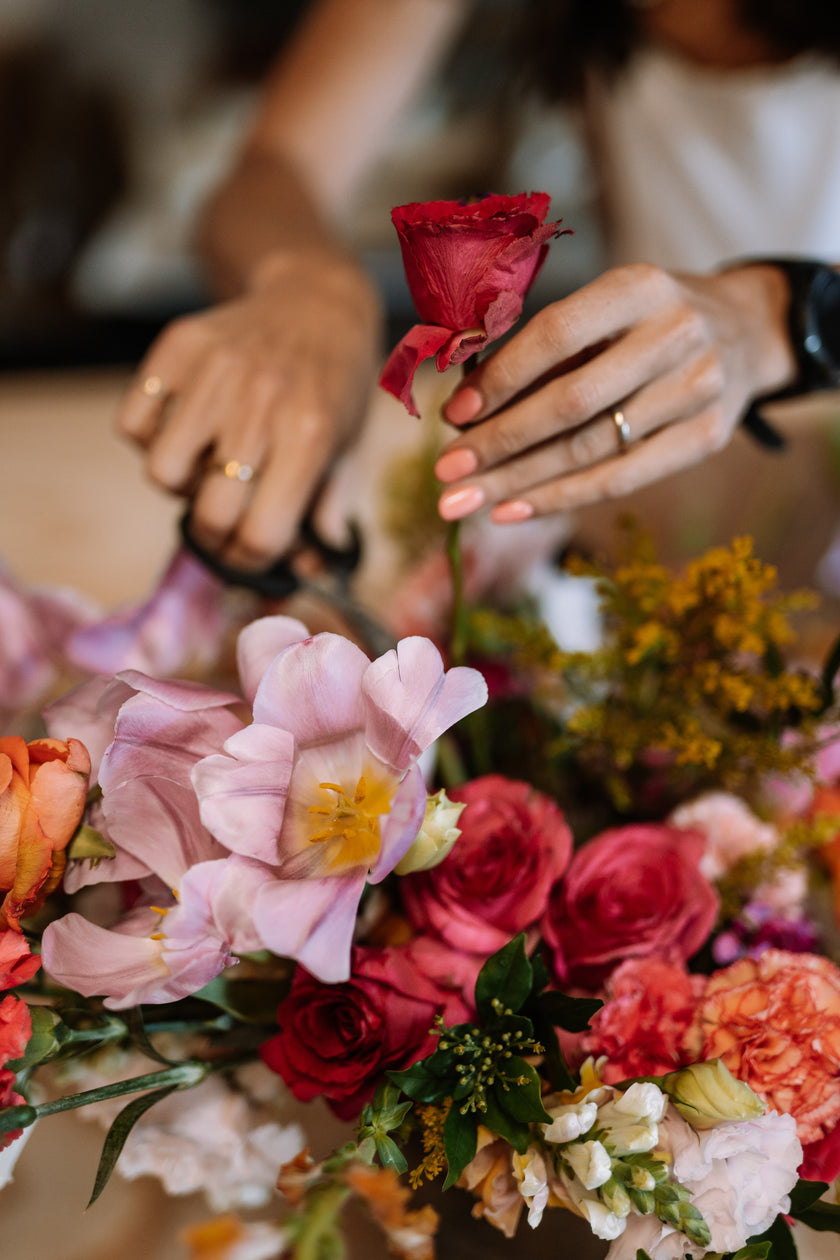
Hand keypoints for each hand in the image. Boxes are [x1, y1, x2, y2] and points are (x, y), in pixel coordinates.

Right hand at [116, 248, 380, 568]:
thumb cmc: (333, 389)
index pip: (262, 534)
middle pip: (211, 512)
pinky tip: (185, 427)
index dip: (251, 559)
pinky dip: (149, 439)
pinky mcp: (178, 345)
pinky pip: (132, 424)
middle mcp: (262, 400)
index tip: (251, 551)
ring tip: (206, 463)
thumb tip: (308, 574)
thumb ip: (330, 513)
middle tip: (226, 518)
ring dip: (180, 484)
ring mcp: (216, 369)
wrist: (315, 301)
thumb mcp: (349, 450)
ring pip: (162, 472)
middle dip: (216, 533)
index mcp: (311, 434)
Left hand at [433, 262, 795, 522]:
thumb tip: (462, 409)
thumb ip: (540, 348)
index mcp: (639, 286)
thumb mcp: (603, 307)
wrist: (745, 330)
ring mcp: (698, 388)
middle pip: (572, 403)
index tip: (452, 416)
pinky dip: (560, 498)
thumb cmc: (644, 320)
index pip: (556, 335)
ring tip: (465, 501)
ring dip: (518, 480)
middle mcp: (675, 333)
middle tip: (446, 473)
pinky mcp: (709, 436)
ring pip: (591, 448)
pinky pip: (622, 479)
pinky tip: (512, 510)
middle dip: (500, 443)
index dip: (500, 379)